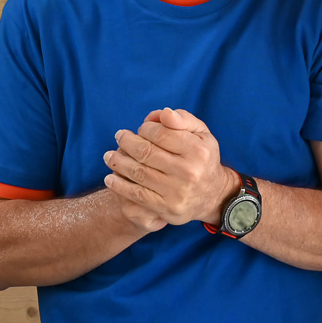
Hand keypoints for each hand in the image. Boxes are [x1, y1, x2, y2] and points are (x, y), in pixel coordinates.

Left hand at [104, 108, 238, 225]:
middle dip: (127, 142)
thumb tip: (163, 114)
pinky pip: (136, 194)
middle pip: (146, 152)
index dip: (145, 128)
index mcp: (198, 151)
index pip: (161, 133)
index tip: (140, 129)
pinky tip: (110, 178)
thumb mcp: (201, 134)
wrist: (212, 196)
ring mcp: (177, 192)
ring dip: (118, 162)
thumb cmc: (201, 159)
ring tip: (109, 156)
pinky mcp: (167, 208)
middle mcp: (189, 172)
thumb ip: (183, 119)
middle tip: (119, 137)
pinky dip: (119, 185)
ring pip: (138, 172)